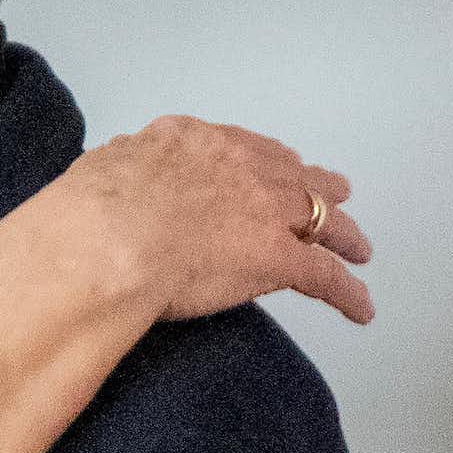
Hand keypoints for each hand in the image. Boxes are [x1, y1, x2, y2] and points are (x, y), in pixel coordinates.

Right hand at [62, 118, 372, 326]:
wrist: (110, 239)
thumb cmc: (92, 209)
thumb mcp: (104, 166)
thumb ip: (123, 163)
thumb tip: (116, 165)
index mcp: (197, 143)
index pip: (243, 148)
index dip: (264, 160)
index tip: (273, 166)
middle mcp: (243, 169)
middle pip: (294, 176)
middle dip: (316, 186)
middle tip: (334, 194)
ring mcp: (267, 213)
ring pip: (323, 219)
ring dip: (344, 234)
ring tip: (358, 248)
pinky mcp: (279, 259)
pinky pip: (325, 277)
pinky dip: (348, 293)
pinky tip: (360, 309)